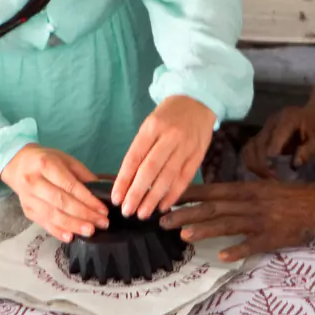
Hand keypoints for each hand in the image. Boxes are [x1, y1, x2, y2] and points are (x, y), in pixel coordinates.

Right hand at [0, 144, 108, 241]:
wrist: (18, 164)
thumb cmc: (47, 160)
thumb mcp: (66, 160)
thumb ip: (83, 175)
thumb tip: (102, 191)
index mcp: (46, 165)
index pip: (70, 186)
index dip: (88, 200)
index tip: (103, 210)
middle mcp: (35, 182)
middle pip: (61, 202)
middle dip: (84, 215)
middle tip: (101, 223)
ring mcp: (28, 198)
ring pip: (53, 215)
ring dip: (73, 225)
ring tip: (90, 231)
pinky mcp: (27, 210)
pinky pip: (44, 223)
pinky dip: (57, 232)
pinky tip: (71, 237)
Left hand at [112, 95, 215, 219]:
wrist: (197, 101)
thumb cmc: (168, 116)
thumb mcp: (150, 124)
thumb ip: (141, 149)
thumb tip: (126, 180)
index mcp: (152, 127)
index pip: (134, 157)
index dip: (124, 180)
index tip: (116, 198)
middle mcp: (169, 136)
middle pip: (150, 169)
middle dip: (137, 193)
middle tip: (127, 210)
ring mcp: (186, 146)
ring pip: (167, 177)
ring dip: (153, 198)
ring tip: (142, 213)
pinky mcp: (198, 154)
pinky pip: (184, 178)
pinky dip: (173, 194)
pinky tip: (163, 206)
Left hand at [160, 181, 314, 261]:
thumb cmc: (285, 194)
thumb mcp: (259, 186)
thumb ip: (237, 192)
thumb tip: (211, 196)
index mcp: (244, 189)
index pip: (211, 190)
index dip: (189, 194)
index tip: (167, 197)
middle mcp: (248, 202)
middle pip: (213, 208)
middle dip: (187, 214)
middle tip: (163, 220)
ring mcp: (259, 220)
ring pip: (228, 224)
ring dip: (205, 230)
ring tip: (184, 235)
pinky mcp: (270, 237)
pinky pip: (252, 245)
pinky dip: (237, 250)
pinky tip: (222, 257)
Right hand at [242, 104, 314, 178]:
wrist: (312, 115)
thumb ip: (309, 150)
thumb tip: (295, 164)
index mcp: (288, 119)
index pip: (275, 136)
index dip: (272, 154)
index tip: (274, 172)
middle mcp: (272, 123)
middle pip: (258, 144)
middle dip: (263, 165)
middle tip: (274, 180)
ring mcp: (264, 128)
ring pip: (250, 148)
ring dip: (255, 165)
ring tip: (267, 178)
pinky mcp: (261, 136)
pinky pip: (249, 149)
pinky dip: (252, 162)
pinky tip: (261, 172)